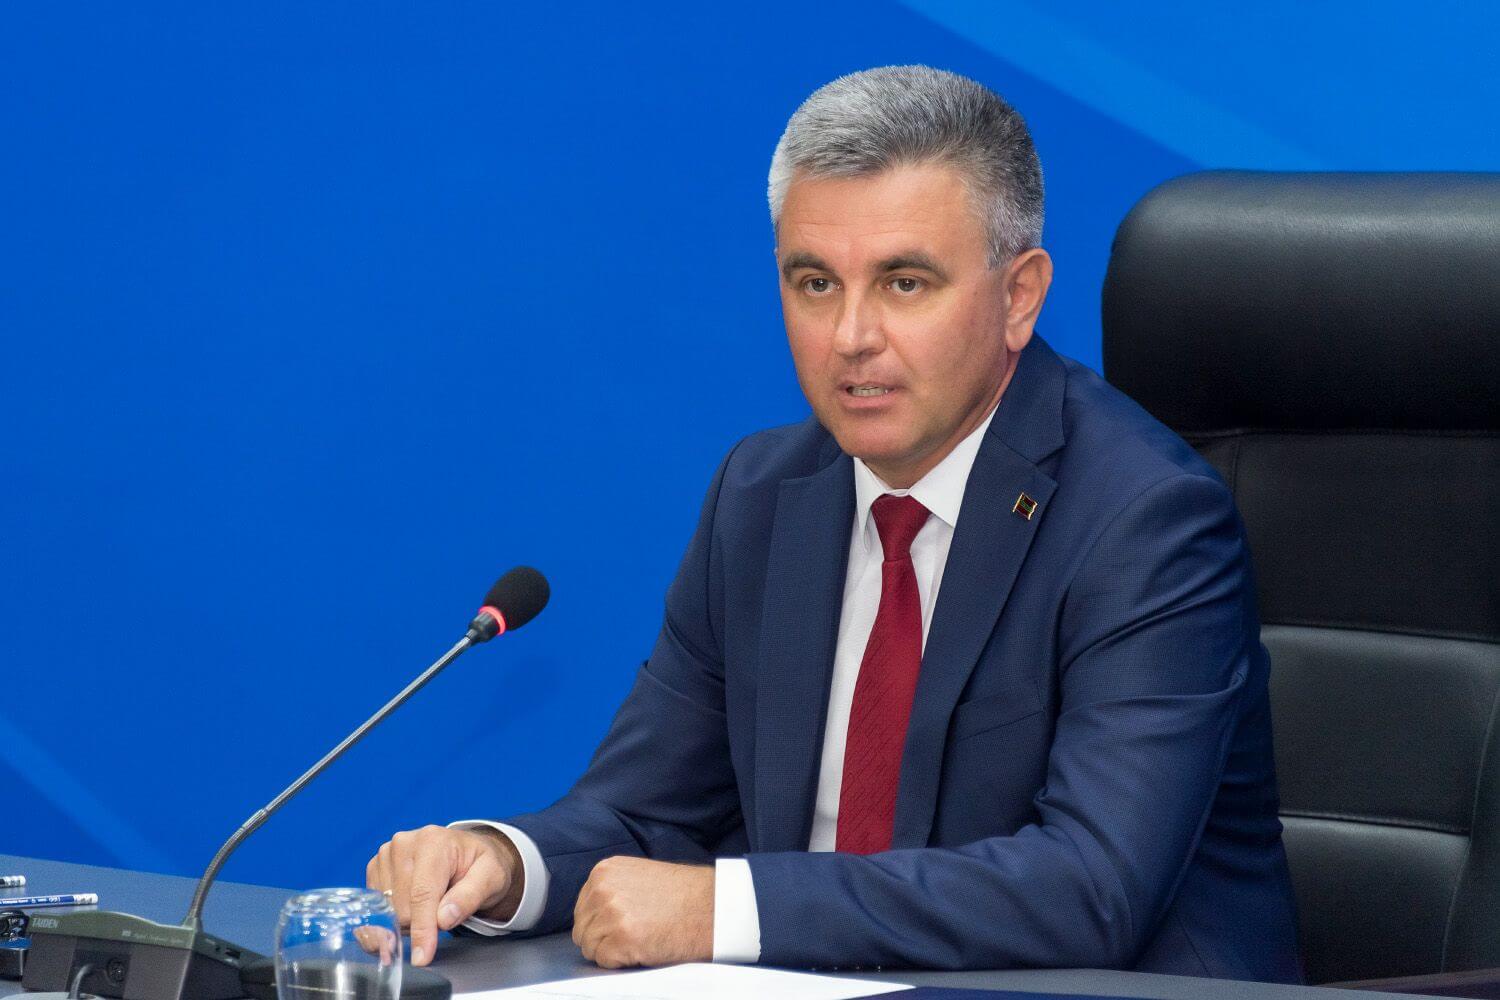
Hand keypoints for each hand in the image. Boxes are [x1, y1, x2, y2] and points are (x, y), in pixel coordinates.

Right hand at [366, 824, 522, 966]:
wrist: (468, 852)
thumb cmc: (480, 865)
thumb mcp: (491, 878)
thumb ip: (470, 897)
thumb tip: (444, 918)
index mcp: (433, 841)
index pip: (422, 894)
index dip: (422, 929)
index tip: (422, 957)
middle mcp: (404, 843)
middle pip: (402, 906)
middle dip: (421, 923)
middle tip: (444, 912)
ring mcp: (386, 855)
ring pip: (387, 910)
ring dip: (408, 920)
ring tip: (431, 903)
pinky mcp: (375, 868)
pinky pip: (376, 907)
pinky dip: (393, 916)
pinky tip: (413, 906)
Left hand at [571, 857, 714, 968]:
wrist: (711, 906)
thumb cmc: (683, 894)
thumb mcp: (638, 877)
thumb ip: (612, 889)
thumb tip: (592, 913)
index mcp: (604, 871)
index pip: (582, 908)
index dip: (599, 923)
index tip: (619, 926)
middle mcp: (603, 889)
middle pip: (582, 928)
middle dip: (602, 938)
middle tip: (632, 936)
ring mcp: (611, 913)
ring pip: (589, 947)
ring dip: (611, 950)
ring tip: (640, 939)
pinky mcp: (621, 939)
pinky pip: (604, 961)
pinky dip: (621, 961)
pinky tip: (642, 948)